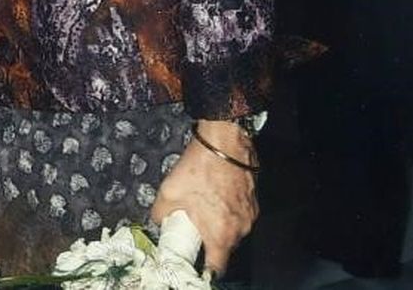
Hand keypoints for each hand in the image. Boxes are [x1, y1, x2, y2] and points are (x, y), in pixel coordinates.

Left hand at [151, 120, 257, 276]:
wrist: (223, 144)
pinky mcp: (254, 202)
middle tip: (195, 227)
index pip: (217, 268)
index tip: (197, 265)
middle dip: (210, 241)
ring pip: (233, 230)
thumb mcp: (168, 192)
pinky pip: (240, 215)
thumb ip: (160, 213)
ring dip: (220, 224)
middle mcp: (240, 230)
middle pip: (224, 248)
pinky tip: (216, 195)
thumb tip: (158, 220)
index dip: (205, 269)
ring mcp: (250, 216)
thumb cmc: (198, 170)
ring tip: (204, 206)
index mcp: (220, 235)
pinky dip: (229, 211)